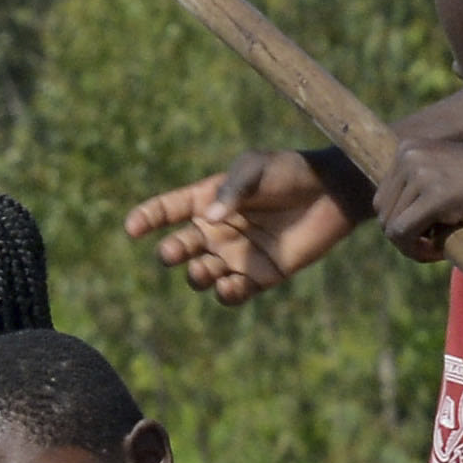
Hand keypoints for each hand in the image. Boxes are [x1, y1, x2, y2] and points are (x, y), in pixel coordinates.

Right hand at [128, 151, 348, 305]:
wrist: (331, 193)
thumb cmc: (290, 172)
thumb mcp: (256, 168)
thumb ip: (232, 189)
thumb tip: (208, 219)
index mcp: (207, 199)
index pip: (166, 210)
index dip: (146, 218)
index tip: (132, 228)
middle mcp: (216, 230)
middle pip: (178, 249)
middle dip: (170, 253)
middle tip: (174, 252)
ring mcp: (236, 255)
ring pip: (200, 276)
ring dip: (197, 276)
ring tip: (207, 268)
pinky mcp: (260, 275)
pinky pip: (232, 293)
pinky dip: (226, 294)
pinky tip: (229, 285)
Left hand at [371, 133, 462, 262]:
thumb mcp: (447, 177)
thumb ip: (419, 193)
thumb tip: (389, 228)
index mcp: (408, 148)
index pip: (384, 198)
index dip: (403, 223)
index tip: (430, 233)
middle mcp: (409, 155)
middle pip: (384, 213)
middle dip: (407, 236)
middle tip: (437, 244)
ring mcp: (420, 173)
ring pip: (391, 227)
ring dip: (414, 245)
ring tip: (443, 245)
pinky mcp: (435, 196)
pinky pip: (403, 235)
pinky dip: (418, 251)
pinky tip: (442, 250)